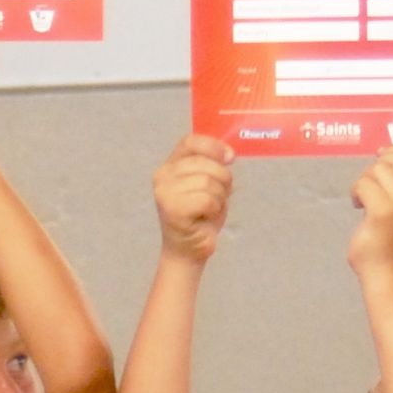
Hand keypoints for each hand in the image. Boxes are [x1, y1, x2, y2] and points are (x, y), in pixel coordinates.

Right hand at [152, 138, 232, 262]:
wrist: (188, 251)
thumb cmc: (200, 217)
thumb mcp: (207, 183)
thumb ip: (212, 164)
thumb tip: (229, 153)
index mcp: (170, 165)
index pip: (191, 141)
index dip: (214, 146)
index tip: (230, 158)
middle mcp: (162, 176)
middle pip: (204, 162)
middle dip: (222, 179)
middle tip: (218, 197)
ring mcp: (165, 193)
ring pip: (208, 181)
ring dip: (219, 197)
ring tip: (210, 209)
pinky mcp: (172, 210)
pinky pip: (207, 199)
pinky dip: (214, 209)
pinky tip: (205, 217)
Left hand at [348, 147, 392, 275]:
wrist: (386, 271)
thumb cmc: (392, 239)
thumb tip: (385, 152)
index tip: (380, 157)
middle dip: (377, 167)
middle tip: (370, 185)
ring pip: (377, 170)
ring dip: (364, 181)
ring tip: (364, 199)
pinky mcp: (382, 212)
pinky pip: (363, 184)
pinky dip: (355, 192)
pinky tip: (358, 205)